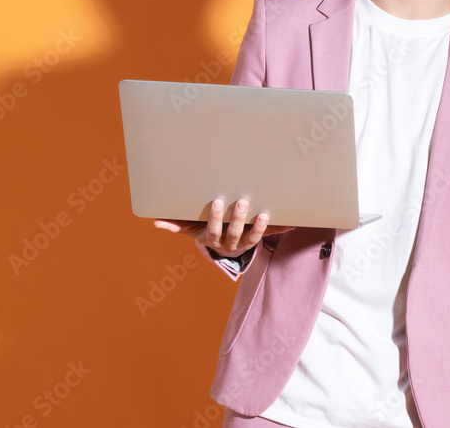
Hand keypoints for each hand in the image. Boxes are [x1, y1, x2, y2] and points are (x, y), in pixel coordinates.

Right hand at [153, 198, 294, 257]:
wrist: (225, 247)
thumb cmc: (208, 231)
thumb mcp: (192, 229)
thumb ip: (176, 226)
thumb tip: (155, 223)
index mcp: (214, 238)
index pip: (214, 230)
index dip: (216, 219)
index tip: (218, 202)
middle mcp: (231, 243)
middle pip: (235, 233)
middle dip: (239, 219)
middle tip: (242, 201)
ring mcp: (246, 241)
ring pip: (253, 238)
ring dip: (259, 227)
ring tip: (265, 214)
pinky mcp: (260, 237)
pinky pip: (272, 235)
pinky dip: (283, 229)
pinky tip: (294, 222)